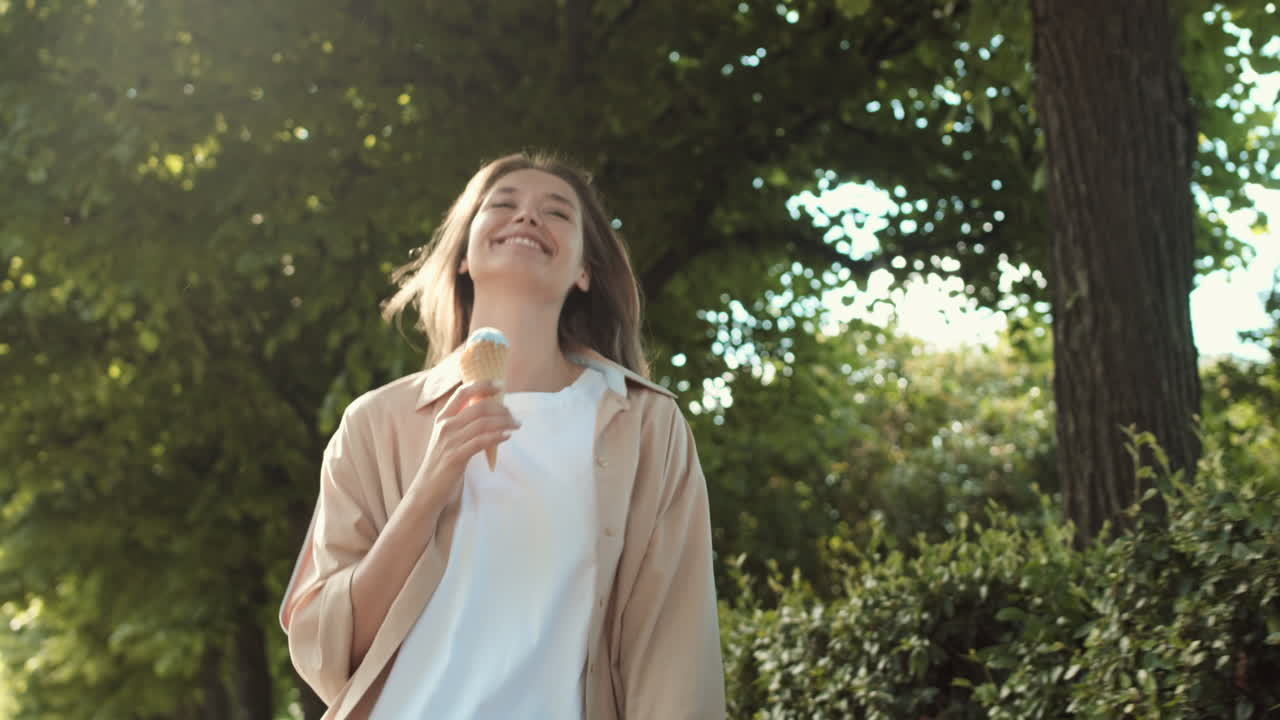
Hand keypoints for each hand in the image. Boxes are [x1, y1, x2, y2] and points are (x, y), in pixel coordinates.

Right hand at [410, 380, 518, 506]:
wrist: (427, 489)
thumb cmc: (442, 462)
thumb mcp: (448, 438)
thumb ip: (462, 423)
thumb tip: (488, 411)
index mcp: (442, 418)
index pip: (462, 392)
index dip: (482, 385)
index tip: (500, 385)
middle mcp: (445, 426)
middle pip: (478, 407)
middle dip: (501, 408)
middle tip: (513, 415)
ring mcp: (450, 441)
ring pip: (483, 423)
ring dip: (504, 422)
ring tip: (516, 425)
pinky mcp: (456, 457)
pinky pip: (482, 441)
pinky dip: (497, 436)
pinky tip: (507, 436)